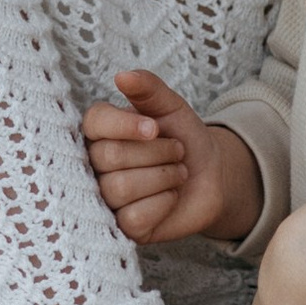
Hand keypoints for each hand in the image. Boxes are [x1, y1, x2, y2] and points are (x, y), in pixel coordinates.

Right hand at [82, 67, 262, 245]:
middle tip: (176, 151)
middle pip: (110, 158)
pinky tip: (170, 197)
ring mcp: (105, 199)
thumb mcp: (171, 107)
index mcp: (100, 131)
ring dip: (163, 177)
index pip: (94, 123)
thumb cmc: (183, 137)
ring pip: (120, 188)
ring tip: (177, 173)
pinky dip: (163, 203)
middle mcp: (94, 165)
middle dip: (156, 153)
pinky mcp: (122, 228)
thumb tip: (123, 76)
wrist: (211, 175)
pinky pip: (133, 217)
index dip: (125, 125)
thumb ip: (148, 89)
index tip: (155, 128)